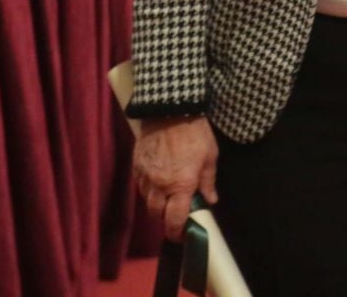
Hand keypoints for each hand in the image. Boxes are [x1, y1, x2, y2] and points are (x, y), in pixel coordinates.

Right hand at [133, 115, 219, 240]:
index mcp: (181, 186)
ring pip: (148, 202)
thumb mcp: (210, 156)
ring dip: (157, 206)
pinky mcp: (136, 166)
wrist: (169, 110)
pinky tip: (158, 184)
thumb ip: (208, 181)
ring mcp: (145, 176)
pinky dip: (149, 191)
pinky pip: (141, 186)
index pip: (175, 220)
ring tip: (168, 201)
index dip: (178, 232)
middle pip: (158, 215)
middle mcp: (160, 186)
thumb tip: (210, 200)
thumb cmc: (195, 132)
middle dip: (166, 221)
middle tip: (176, 217)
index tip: (183, 235)